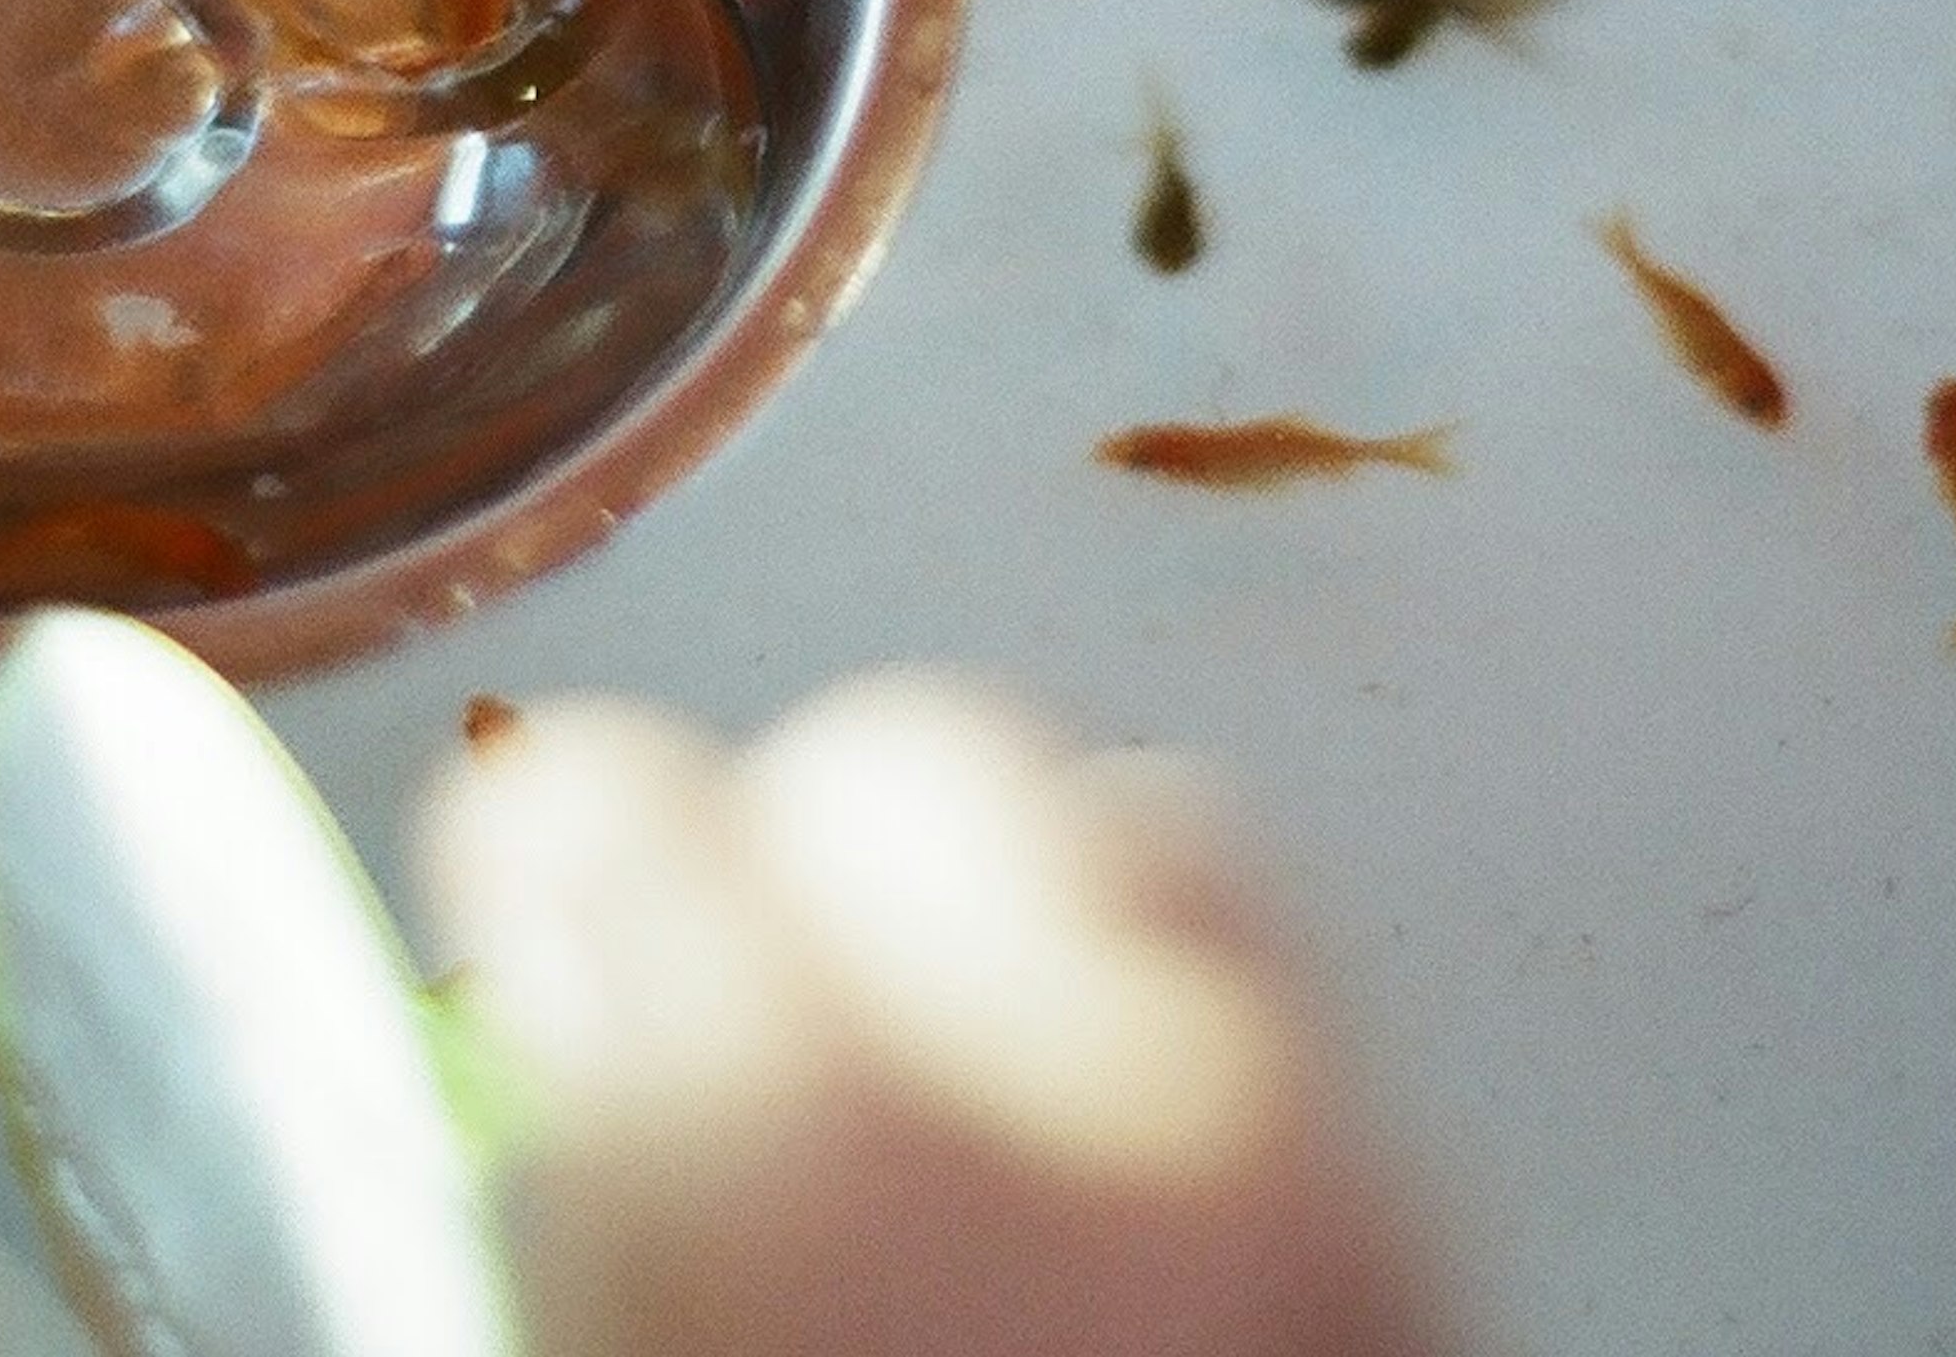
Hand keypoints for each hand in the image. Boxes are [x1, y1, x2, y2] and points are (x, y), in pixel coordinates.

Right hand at [418, 674, 1442, 1356]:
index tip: (544, 897)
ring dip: (1021, 905)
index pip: (609, 798)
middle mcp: (1052, 1071)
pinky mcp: (1411, 1202)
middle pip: (896, 754)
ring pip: (1126, 815)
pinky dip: (1176, 1005)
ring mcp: (1275, 1123)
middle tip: (754, 1013)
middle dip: (805, 850)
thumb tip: (576, 983)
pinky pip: (1272, 978)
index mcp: (785, 1139)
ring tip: (959, 1077)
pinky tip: (1113, 1150)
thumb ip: (586, 1170)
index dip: (549, 853)